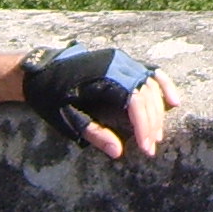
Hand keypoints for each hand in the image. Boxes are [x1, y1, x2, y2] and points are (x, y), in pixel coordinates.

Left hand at [20, 46, 181, 160]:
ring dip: (157, 110)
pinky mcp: (121, 61)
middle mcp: (115, 64)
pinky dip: (163, 85)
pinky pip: (149, 71)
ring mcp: (120, 60)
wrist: (39, 72)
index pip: (135, 101)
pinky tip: (173, 101)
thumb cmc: (50, 98)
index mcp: (102, 77)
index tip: (146, 147)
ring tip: (156, 134)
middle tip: (150, 147)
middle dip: (152, 123)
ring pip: (151, 84)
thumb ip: (94, 134)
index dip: (144, 126)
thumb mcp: (67, 119)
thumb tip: (119, 151)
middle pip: (146, 94)